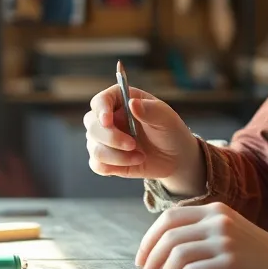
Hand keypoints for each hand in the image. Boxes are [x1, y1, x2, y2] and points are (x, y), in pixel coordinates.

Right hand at [83, 84, 200, 185]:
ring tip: (140, 156)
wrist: (176, 158)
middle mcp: (109, 119)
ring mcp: (105, 140)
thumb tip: (132, 102)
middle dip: (110, 138)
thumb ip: (150, 110)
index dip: (100, 110)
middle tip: (132, 145)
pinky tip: (132, 163)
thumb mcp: (166, 118)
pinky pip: (96, 164)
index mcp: (121, 101)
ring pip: (93, 147)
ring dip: (116, 156)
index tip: (107, 121)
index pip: (100, 101)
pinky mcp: (106, 159)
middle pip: (91, 125)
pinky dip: (113, 167)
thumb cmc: (170, 131)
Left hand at [135, 202, 267, 268]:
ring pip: (177, 253)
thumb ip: (200, 236)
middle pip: (168, 235)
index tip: (142, 258)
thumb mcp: (227, 235)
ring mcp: (225, 240)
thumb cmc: (257, 257)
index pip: (169, 218)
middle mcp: (218, 220)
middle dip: (151, 258)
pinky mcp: (231, 261)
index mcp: (214, 210)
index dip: (149, 239)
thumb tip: (164, 253)